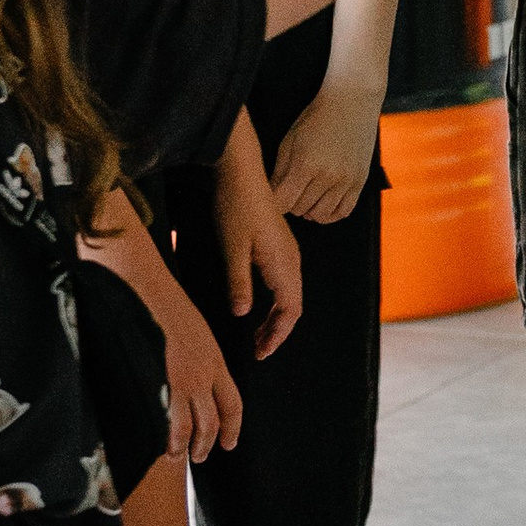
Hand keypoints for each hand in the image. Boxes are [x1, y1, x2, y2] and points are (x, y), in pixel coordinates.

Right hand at [158, 292, 240, 459]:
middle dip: (208, 444)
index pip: (233, 404)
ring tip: (178, 457)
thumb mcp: (197, 332)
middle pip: (213, 422)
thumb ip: (199, 357)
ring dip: (187, 447)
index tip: (230, 443)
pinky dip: (167, 438)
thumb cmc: (167, 305)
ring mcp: (181, 379)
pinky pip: (168, 419)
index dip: (233, 428)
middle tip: (201, 456)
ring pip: (191, 427)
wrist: (147, 289)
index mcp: (215, 361)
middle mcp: (203, 374)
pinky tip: (161, 447)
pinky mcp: (159, 379)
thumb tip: (196, 374)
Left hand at [215, 139, 303, 359]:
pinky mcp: (280, 246)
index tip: (261, 353)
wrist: (240, 171)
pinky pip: (285, 283)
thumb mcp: (231, 247)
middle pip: (293, 306)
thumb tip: (242, 315)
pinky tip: (259, 306)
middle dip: (277, 332)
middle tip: (257, 351)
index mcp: (283, 264)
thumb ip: (238, 283)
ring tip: (256, 335)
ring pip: (290, 295)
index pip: (290, 311)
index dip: (277, 335)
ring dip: (276, 318)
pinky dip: (275, 303)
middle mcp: (292, 260)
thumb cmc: (235, 206)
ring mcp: (288, 252)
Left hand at [271, 77, 382, 228]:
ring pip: (320, 215)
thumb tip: (270, 196)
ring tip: (305, 197)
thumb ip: (279, 172)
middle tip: (289, 191)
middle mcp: (327, 176)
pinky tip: (322, 205)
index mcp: (304, 164)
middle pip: (299, 210)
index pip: (281, 203)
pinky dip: (330, 215)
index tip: (272, 195)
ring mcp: (346, 181)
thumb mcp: (289, 141)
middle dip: (290, 203)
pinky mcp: (360, 182)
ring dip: (308, 210)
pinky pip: (343, 212)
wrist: (351, 100)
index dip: (273, 202)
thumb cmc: (315, 118)